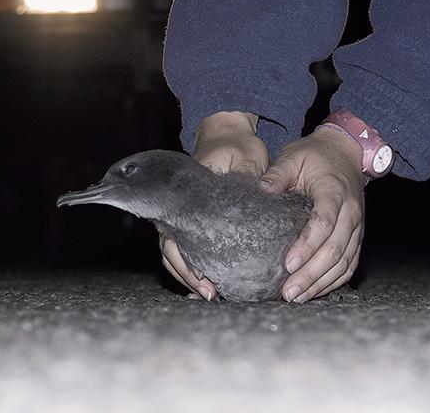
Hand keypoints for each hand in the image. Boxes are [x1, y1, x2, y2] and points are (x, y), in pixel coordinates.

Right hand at [160, 111, 268, 299]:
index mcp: (183, 197)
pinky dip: (198, 269)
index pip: (172, 237)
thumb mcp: (242, 158)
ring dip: (191, 277)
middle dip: (188, 276)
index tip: (204, 279)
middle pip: (171, 251)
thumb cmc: (234, 146)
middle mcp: (179, 210)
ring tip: (212, 294)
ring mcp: (188, 217)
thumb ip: (245, 177)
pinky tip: (213, 286)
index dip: (184, 262)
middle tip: (210, 293)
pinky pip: (193, 249)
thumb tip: (258, 197)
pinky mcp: (202, 222)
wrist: (230, 136)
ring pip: (178, 255)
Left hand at [260, 127, 365, 302]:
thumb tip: (259, 192)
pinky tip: (315, 292)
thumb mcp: (293, 157)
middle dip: (311, 274)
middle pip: (335, 250)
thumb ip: (276, 175)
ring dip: (322, 283)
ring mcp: (357, 227)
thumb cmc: (316, 156)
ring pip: (345, 262)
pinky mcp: (356, 237)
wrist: (345, 152)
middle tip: (288, 292)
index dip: (307, 246)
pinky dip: (334, 282)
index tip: (288, 264)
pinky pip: (350, 264)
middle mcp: (351, 213)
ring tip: (297, 297)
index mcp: (334, 192)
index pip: (324, 223)